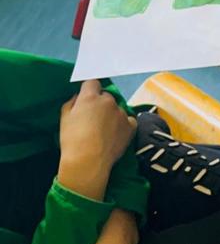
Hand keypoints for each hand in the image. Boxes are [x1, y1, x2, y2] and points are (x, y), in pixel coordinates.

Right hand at [57, 80, 136, 200]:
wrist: (88, 161)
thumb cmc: (72, 139)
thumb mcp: (64, 118)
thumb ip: (72, 103)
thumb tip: (79, 97)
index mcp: (90, 97)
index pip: (92, 82)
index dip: (89, 89)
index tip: (87, 97)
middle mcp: (109, 101)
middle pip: (106, 96)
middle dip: (100, 103)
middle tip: (93, 118)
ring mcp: (122, 113)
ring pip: (117, 108)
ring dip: (112, 114)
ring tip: (104, 130)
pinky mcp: (131, 126)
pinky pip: (128, 120)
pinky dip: (123, 124)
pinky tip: (116, 133)